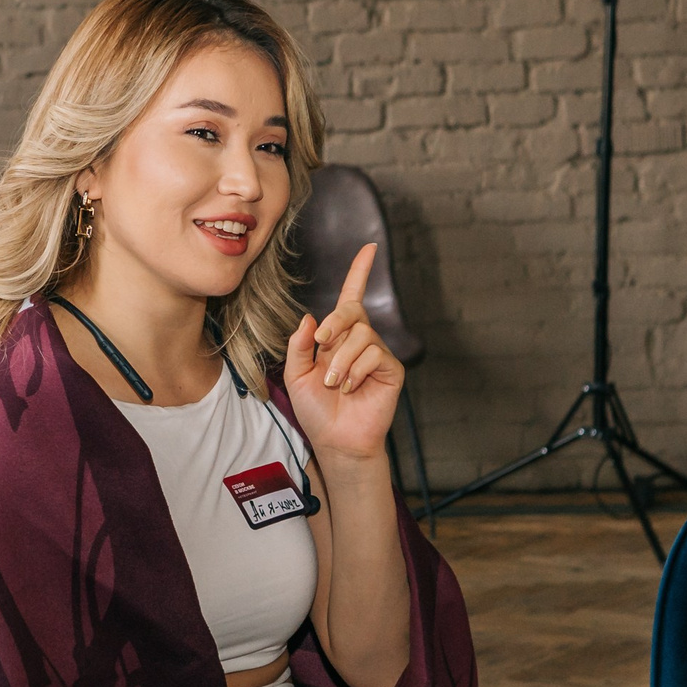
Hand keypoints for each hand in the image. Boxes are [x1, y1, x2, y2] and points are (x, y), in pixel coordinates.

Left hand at [281, 243, 403, 462]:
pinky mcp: (391, 369)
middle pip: (353, 311)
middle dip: (335, 323)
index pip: (350, 297)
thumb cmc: (316, 409)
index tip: (369, 247)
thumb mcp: (295, 374)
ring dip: (340, 359)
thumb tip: (311, 318)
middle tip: (322, 345)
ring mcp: (378, 354)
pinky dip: (356, 370)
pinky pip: (374, 353)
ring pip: (361, 335)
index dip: (360, 271)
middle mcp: (360, 340)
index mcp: (337, 337)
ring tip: (334, 383)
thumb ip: (299, 345)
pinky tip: (351, 387)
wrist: (335, 439)